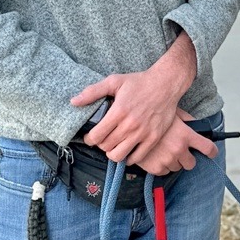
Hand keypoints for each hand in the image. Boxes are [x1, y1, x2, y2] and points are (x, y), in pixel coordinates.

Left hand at [70, 32, 197, 162]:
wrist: (166, 84)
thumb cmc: (139, 82)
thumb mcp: (114, 81)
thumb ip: (93, 92)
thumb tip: (73, 102)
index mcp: (119, 111)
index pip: (97, 136)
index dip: (89, 139)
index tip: (90, 136)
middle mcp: (130, 125)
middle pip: (106, 146)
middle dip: (100, 144)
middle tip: (102, 139)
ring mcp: (143, 133)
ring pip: (119, 155)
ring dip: (112, 153)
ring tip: (112, 145)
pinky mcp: (154, 138)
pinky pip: (137, 158)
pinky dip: (128, 158)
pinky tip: (126, 150)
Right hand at [131, 108, 218, 175]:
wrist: (129, 124)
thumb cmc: (152, 115)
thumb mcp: (172, 113)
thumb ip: (186, 120)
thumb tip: (195, 124)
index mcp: (186, 135)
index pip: (207, 148)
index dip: (212, 152)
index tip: (212, 153)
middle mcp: (179, 149)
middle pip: (192, 163)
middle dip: (187, 158)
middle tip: (179, 151)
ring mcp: (167, 159)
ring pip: (177, 168)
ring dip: (173, 161)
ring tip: (163, 151)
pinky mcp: (156, 168)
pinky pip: (164, 172)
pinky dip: (161, 166)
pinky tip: (154, 156)